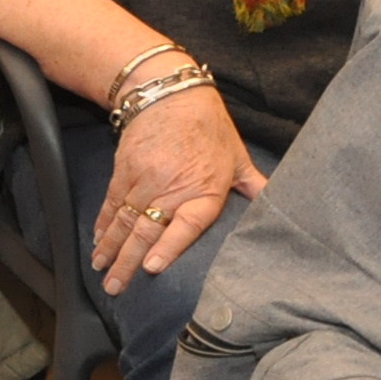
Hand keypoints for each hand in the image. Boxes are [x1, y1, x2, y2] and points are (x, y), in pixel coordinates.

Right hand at [89, 85, 265, 295]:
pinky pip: (112, 202)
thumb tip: (283, 211)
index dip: (168, 246)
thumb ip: (256, 188)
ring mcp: (143, 179)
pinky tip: (97, 241)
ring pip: (123, 219)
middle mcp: (170, 187)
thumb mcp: (238, 157)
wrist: (169, 93)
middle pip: (145, 229)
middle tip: (114, 286)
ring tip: (100, 270)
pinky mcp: (124, 170)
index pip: (185, 224)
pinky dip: (103, 223)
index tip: (152, 267)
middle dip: (127, 261)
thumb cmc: (209, 127)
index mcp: (205, 189)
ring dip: (110, 247)